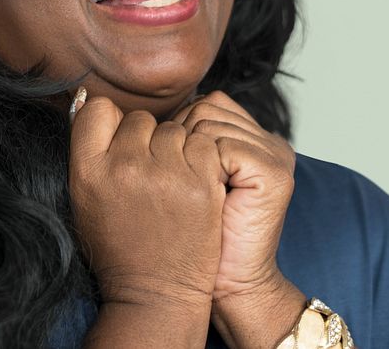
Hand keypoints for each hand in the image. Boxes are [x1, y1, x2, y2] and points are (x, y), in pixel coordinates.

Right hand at [69, 93, 226, 311]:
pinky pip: (203, 143)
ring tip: (171, 181)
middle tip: (149, 173)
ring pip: (173, 129)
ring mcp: (164, 173)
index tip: (119, 141)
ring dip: (175, 149)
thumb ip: (86, 149)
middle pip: (139, 119)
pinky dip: (201, 158)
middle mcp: (124, 166)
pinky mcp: (200, 184)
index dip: (110, 122)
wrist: (154, 291)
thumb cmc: (117, 243)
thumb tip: (88, 99)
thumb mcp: (83, 196)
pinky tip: (193, 184)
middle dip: (146, 140)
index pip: (98, 108)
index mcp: (88, 168)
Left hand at [174, 91, 304, 347]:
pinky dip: (200, 170)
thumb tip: (113, 106)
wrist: (226, 284)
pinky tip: (204, 197)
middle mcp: (268, 141)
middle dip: (177, 143)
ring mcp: (274, 154)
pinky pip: (215, 145)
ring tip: (190, 194)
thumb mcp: (181, 179)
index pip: (205, 103)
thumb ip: (173, 141)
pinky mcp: (273, 171)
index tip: (167, 171)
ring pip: (207, 123)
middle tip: (177, 187)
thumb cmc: (190, 237)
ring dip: (185, 158)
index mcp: (251, 138)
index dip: (176, 132)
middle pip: (203, 108)